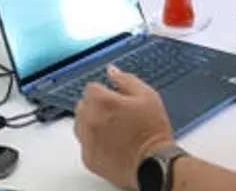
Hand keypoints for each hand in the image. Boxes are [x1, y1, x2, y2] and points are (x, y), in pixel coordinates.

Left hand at [74, 66, 174, 188]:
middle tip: (116, 116)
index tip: (116, 100)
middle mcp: (90, 119)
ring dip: (91, 123)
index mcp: (102, 101)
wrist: (155, 165)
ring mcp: (87, 140)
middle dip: (96, 107)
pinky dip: (93, 143)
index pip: (91, 88)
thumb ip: (126, 80)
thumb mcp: (147, 96)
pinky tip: (110, 145)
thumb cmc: (153, 131)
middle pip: (83, 105)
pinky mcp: (88, 158)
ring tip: (112, 131)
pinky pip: (84, 144)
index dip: (105, 93)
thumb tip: (112, 71)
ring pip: (80, 124)